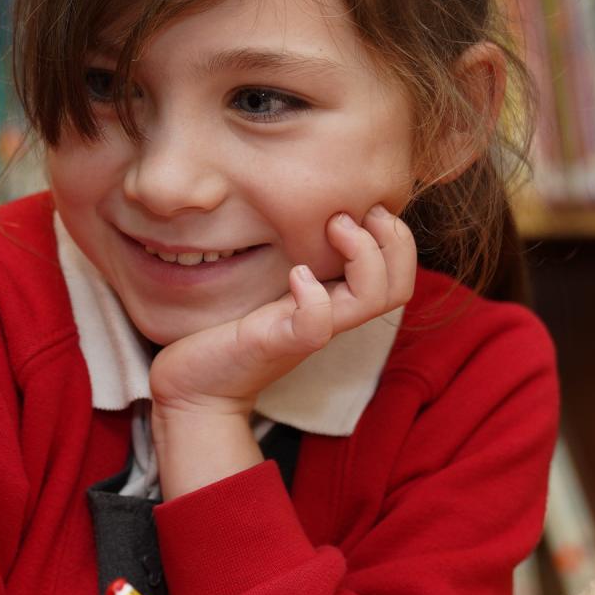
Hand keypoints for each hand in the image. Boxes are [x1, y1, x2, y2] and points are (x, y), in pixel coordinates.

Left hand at [147, 208, 417, 497]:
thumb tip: (307, 214)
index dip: (398, 239)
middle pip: (399, 288)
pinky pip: (316, 324)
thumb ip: (292, 257)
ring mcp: (308, 332)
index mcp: (334, 300)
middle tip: (353, 215)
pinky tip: (295, 273)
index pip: (399, 276)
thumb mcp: (267, 283)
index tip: (363, 209)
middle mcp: (332, 317)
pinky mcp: (277, 343)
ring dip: (363, 255)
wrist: (195, 385)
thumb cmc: (228, 331)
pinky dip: (313, 294)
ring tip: (334, 228)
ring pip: (371, 299)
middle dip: (394, 242)